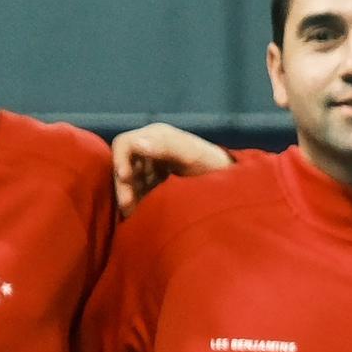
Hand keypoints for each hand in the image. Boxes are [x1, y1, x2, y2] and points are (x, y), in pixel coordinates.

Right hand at [109, 121, 234, 204]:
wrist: (231, 185)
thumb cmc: (213, 165)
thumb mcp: (191, 155)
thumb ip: (166, 147)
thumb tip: (139, 144)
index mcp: (157, 136)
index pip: (125, 144)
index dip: (120, 160)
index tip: (125, 178)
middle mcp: (150, 149)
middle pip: (124, 164)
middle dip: (123, 184)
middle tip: (128, 206)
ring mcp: (152, 167)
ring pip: (128, 182)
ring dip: (128, 196)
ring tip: (133, 214)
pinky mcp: (155, 184)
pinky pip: (138, 193)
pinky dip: (136, 203)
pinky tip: (140, 215)